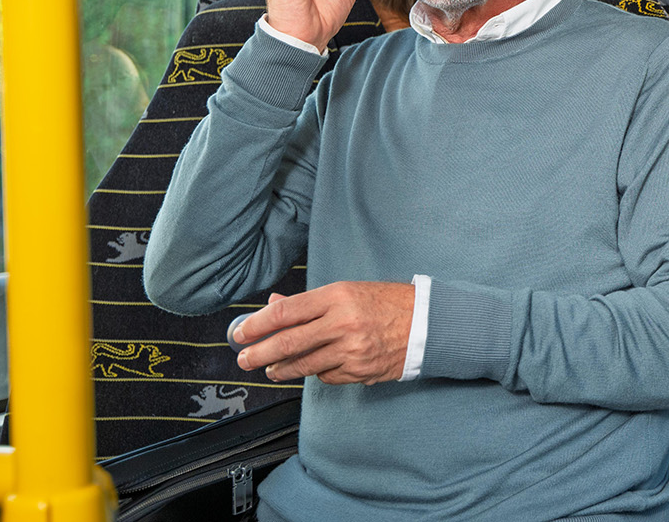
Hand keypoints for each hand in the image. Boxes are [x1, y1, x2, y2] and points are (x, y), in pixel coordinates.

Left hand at [233, 282, 413, 384]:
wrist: (427, 324)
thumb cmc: (386, 303)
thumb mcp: (347, 292)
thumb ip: (308, 302)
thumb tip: (273, 305)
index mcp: (337, 296)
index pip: (286, 312)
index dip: (257, 324)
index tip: (241, 332)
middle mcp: (343, 323)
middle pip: (288, 342)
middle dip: (259, 353)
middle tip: (244, 359)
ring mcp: (351, 350)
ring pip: (304, 365)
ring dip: (281, 369)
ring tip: (270, 369)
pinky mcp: (359, 371)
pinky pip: (326, 376)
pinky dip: (315, 372)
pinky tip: (313, 367)